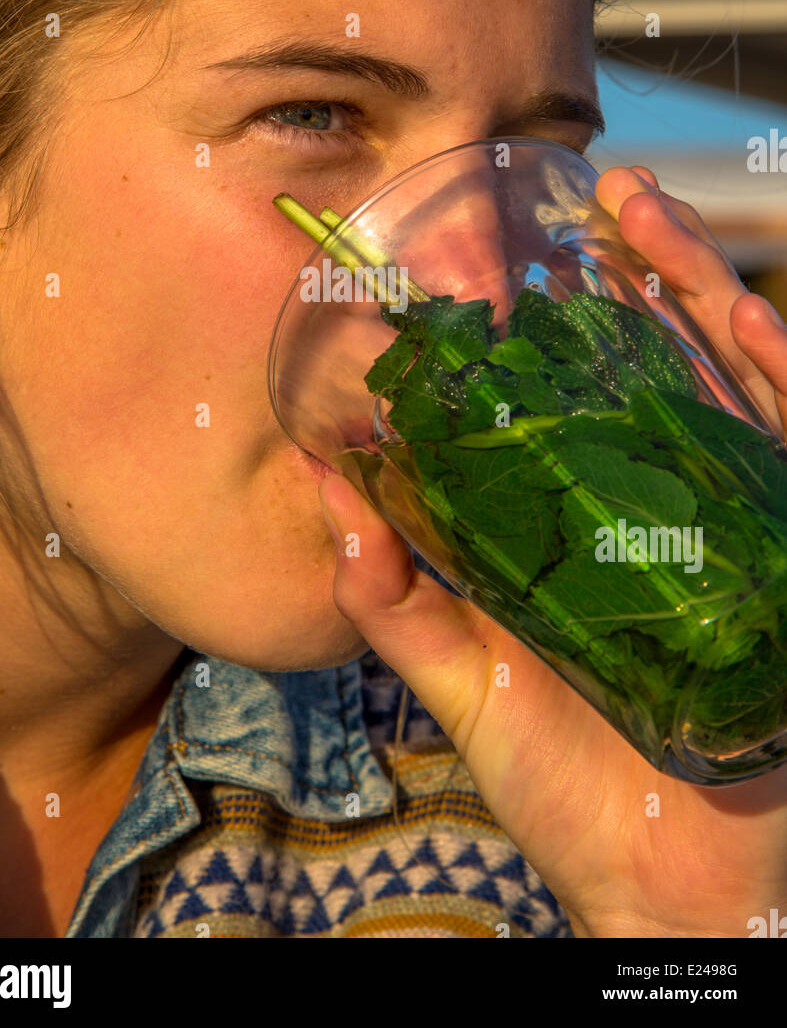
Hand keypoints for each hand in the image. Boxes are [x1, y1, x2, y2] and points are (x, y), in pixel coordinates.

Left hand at [317, 164, 786, 937]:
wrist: (674, 880)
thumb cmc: (577, 788)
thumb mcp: (471, 684)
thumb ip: (404, 604)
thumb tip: (333, 507)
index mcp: (592, 529)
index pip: (580, 404)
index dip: (557, 328)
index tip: (514, 253)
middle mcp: (670, 510)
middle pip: (659, 368)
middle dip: (636, 277)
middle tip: (595, 195)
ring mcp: (736, 525)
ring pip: (726, 381)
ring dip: (696, 291)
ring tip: (645, 214)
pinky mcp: (786, 552)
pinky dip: (776, 374)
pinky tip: (745, 310)